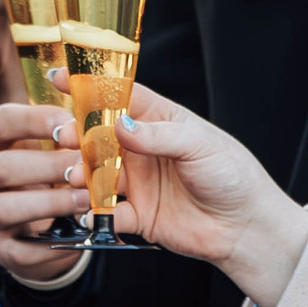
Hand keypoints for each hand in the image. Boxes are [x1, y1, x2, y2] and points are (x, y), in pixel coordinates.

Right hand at [0, 84, 307, 306]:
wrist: (248, 228)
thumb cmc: (234, 176)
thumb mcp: (201, 146)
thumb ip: (159, 135)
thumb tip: (121, 124)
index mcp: (159, 120)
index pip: (119, 95)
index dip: (89, 85)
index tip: (59, 78)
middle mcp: (142, 148)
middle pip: (98, 134)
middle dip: (76, 134)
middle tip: (66, 138)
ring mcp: (137, 181)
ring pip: (95, 172)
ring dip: (80, 173)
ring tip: (77, 176)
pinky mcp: (136, 214)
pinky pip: (105, 212)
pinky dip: (93, 212)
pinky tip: (91, 212)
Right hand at [0, 101, 84, 282]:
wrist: (52, 226)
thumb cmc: (59, 171)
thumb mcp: (63, 141)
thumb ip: (72, 116)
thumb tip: (70, 79)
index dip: (32, 121)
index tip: (69, 124)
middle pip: (2, 167)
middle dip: (46, 166)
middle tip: (84, 166)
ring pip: (5, 208)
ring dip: (48, 203)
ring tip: (86, 199)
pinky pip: (19, 250)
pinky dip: (49, 246)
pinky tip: (78, 234)